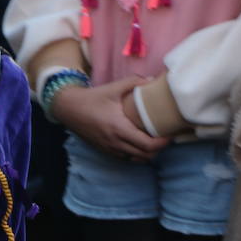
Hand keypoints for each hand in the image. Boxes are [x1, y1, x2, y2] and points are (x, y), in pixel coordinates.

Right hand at [54, 76, 169, 161]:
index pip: (148, 145)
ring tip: (155, 140)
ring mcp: (110, 149)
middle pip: (146, 156)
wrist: (69, 109)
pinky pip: (127, 158)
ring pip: (137, 159)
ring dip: (149, 153)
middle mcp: (116, 143)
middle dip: (159, 149)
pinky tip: (140, 143)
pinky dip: (137, 154)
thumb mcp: (113, 88)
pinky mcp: (106, 151)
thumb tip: (153, 80)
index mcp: (120, 128)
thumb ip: (134, 82)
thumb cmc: (92, 98)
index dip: (163, 143)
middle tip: (166, 136)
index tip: (171, 134)